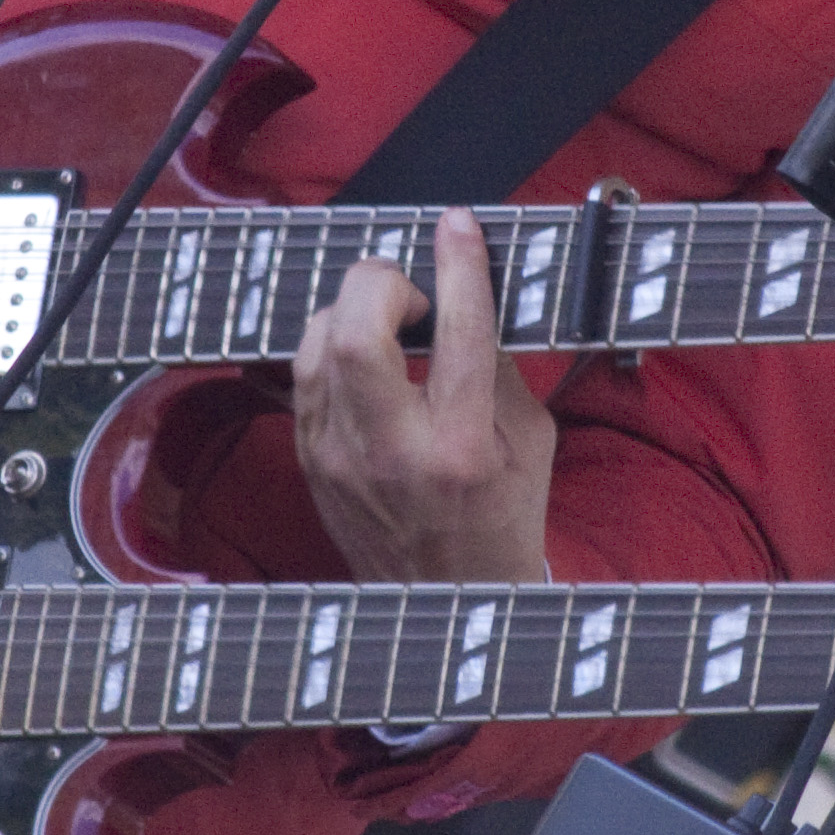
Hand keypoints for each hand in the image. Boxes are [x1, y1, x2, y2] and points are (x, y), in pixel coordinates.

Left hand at [294, 208, 556, 583]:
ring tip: (388, 321)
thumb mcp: (530, 444)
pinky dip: (332, 348)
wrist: (441, 606)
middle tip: (411, 290)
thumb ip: (499, 367)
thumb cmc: (499, 521)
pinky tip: (365, 356)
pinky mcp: (310, 462)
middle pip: (354, 334)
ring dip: (351, 311)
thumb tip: (468, 292)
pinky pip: (304, 377)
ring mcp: (339, 460)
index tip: (458, 227)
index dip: (457, 266)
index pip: (456, 334)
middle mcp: (392, 453)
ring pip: (316, 346)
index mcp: (461, 449)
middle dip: (379, 283)